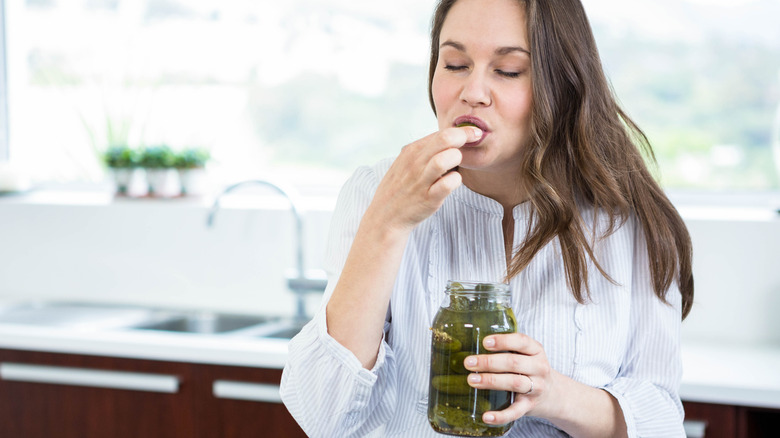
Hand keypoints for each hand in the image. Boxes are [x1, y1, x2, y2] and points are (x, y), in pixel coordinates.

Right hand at [363, 126, 481, 233]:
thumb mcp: (406, 163)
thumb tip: (450, 137)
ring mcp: (422, 181)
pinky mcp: (429, 198)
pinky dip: (456, 180)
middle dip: (464, 137)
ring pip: (446, 158)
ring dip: (458, 159)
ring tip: (456, 166)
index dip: (461, 131)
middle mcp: (416, 163)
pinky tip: (452, 182)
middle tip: (474, 142)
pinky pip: (449, 183)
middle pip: (445, 138)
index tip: (473, 134)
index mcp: (411, 151)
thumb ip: (425, 150)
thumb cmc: (401, 188)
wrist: (385, 216)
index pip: (441, 132)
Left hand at [464, 333, 555, 424]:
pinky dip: (501, 416)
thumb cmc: (531, 369)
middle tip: (469, 363)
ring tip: (472, 380)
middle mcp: (539, 368)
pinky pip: (516, 412)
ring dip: (491, 381)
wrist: (554, 394)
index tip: (485, 342)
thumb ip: (508, 349)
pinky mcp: (530, 406)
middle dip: (489, 362)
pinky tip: (486, 416)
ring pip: (514, 383)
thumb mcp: (527, 354)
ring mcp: (536, 388)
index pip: (521, 342)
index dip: (503, 341)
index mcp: (536, 351)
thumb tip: (473, 346)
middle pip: (513, 363)